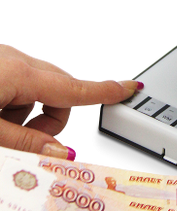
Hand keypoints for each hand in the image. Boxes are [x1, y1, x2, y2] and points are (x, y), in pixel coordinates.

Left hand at [0, 45, 142, 158]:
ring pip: (38, 91)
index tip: (131, 87)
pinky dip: (14, 104)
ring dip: (27, 115)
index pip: (74, 88)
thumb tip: (61, 151)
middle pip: (59, 92)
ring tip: (0, 131)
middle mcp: (14, 60)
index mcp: (18, 74)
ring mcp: (4, 59)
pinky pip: (20, 85)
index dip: (105, 91)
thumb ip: (25, 143)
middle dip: (51, 120)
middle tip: (26, 143)